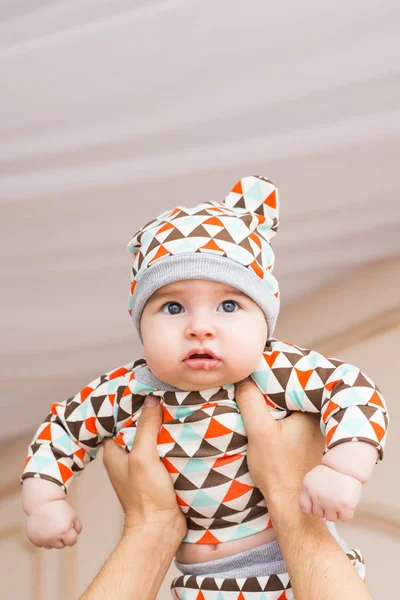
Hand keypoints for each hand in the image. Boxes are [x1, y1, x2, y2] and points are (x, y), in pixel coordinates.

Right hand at [25, 499, 81, 548]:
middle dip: (62, 538)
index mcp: (64, 531)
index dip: (72, 535)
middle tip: (59, 526)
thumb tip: (76, 535)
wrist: (41, 502)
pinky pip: (42, 544)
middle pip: (62, 545)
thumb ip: (77, 527)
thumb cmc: (58, 507)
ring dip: (53, 539)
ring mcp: (43, 540)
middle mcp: (53, 537)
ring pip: (51, 546)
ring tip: (51, 527)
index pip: (72, 541)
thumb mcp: (72, 514)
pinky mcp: (34, 540)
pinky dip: (43, 539)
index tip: (69, 529)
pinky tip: (44, 529)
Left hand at [103, 395, 186, 541]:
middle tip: (166, 391)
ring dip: (165, 424)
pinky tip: (185, 427)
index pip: (121, 416)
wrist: (161, 531)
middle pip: (138, 424)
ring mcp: (143, 463)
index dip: (133, 401)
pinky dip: (173, 438)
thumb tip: (152, 400)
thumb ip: (145, 428)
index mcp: (114, 450)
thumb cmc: (145, 498)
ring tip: (178, 403)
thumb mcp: (143, 457)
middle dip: (151, 411)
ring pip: (153, 435)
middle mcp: (126, 454)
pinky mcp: (159, 471)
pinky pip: (165, 448)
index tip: (147, 386)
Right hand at [235, 379, 324, 502]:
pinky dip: (290, 420)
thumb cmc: (279, 470)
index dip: (276, 378)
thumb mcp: (259, 431)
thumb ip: (250, 402)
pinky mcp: (318, 445)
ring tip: (266, 402)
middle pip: (298, 394)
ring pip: (300, 408)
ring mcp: (323, 433)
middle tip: (260, 387)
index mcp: (315, 412)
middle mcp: (325, 420)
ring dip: (286, 406)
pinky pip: (303, 423)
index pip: (296, 382)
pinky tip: (278, 425)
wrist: (292, 506)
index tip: (260, 377)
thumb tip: (244, 379)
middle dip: (281, 391)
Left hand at [299, 464, 361, 521]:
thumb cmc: (330, 474)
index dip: (312, 510)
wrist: (346, 466)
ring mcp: (330, 502)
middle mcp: (317, 496)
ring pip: (331, 518)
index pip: (305, 509)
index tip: (318, 505)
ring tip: (339, 498)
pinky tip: (346, 501)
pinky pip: (344, 518)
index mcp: (307, 488)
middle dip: (325, 508)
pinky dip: (347, 512)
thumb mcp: (313, 479)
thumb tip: (320, 518)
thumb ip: (310, 495)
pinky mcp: (344, 506)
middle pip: (318, 515)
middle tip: (332, 496)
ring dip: (336, 511)